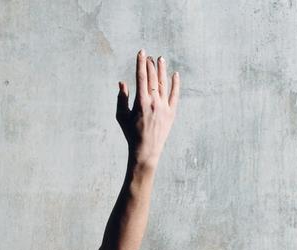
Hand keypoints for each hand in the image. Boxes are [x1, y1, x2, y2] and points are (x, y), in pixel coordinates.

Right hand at [117, 48, 179, 168]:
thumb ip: (122, 98)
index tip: (141, 52)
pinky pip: (175, 95)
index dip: (141, 63)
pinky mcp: (172, 113)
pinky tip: (175, 74)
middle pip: (153, 78)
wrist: (145, 151)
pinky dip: (175, 84)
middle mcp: (154, 102)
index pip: (141, 77)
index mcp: (140, 102)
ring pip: (164, 83)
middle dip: (150, 65)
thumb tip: (122, 83)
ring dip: (162, 70)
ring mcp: (164, 107)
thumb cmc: (131, 134)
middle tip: (149, 56)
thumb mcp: (122, 116)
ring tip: (160, 59)